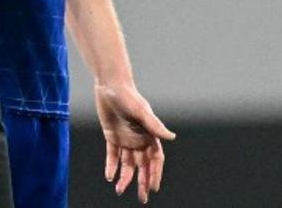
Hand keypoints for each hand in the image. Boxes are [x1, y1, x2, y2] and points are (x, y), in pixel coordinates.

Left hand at [95, 82, 174, 203]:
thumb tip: (172, 137)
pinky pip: (113, 156)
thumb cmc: (128, 96)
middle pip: (143, 166)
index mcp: (149, 135)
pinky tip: (109, 176)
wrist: (110, 85)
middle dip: (143, 182)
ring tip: (120, 190)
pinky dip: (111, 166)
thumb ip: (155, 126)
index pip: (155, 159)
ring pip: (127, 164)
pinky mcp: (112, 136)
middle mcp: (139, 139)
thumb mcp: (141, 112)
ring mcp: (126, 139)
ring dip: (125, 177)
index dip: (156, 173)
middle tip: (142, 198)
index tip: (154, 187)